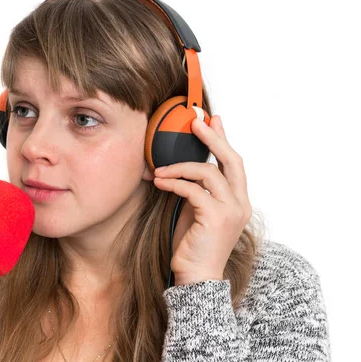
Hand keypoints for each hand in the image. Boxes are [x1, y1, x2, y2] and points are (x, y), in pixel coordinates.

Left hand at [153, 115, 251, 285]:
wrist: (197, 278)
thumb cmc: (194, 246)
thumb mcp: (196, 212)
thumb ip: (197, 191)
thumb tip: (184, 168)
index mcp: (238, 201)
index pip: (234, 164)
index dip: (223, 140)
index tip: (213, 120)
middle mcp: (240, 204)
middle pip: (232, 160)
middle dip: (213, 138)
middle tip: (195, 122)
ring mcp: (231, 211)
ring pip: (209, 172)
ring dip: (180, 167)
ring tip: (159, 171)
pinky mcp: (216, 218)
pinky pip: (194, 190)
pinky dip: (175, 183)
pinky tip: (160, 183)